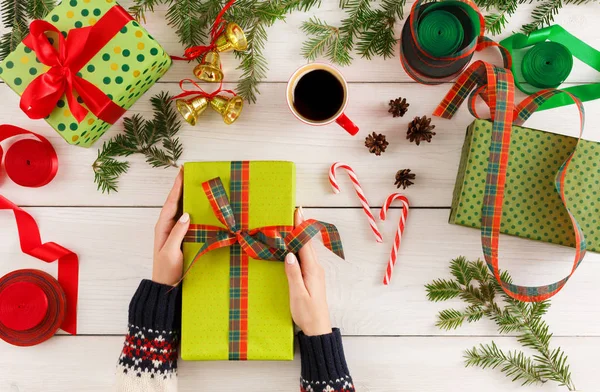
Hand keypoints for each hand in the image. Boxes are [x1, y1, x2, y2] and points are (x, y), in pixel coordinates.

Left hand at [152, 169, 189, 285]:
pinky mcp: (182, 238)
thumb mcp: (171, 251)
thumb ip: (178, 233)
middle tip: (190, 173)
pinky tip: (201, 207)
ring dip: (188, 198)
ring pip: (182, 210)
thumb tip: (186, 214)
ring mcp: (175, 232)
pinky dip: (193, 211)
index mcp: (163, 227)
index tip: (182, 172)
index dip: (176, 187)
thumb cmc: (166, 270)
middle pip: (176, 203)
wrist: (166, 287)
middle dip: (182, 188)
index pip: (171, 203)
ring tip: (196, 185)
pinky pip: (188, 220)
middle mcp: (168, 227)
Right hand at [284, 207, 332, 335]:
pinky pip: (305, 258)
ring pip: (305, 251)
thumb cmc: (307, 313)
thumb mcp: (298, 294)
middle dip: (300, 228)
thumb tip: (290, 254)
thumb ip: (294, 275)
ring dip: (298, 237)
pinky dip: (298, 248)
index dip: (300, 227)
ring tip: (291, 225)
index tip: (297, 212)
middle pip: (306, 244)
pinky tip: (292, 247)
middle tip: (293, 212)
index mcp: (312, 270)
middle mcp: (315, 269)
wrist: (317, 328)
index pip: (305, 244)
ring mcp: (314, 273)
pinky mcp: (311, 278)